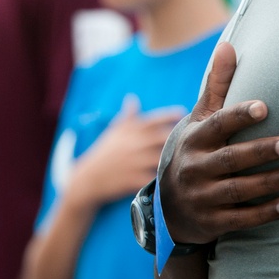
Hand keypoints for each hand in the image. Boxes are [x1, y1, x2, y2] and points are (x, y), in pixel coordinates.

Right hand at [69, 95, 184, 207]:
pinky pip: (152, 178)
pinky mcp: (132, 180)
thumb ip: (127, 116)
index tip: (182, 111)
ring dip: (170, 156)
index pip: (150, 119)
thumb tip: (132, 98)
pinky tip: (172, 177)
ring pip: (158, 158)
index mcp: (128, 132)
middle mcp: (131, 145)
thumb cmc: (104, 152)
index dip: (167, 114)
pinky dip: (161, 178)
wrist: (88, 178)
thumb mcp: (114, 132)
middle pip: (159, 137)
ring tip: (185, 155)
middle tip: (190, 133)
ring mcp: (132, 163)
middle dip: (174, 134)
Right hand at [158, 41, 278, 244]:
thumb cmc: (197, 150)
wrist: (171, 205)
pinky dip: (263, 213)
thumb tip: (228, 45)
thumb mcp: (201, 119)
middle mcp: (195, 167)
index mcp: (195, 138)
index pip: (218, 124)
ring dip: (267, 183)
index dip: (240, 115)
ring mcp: (201, 197)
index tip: (265, 107)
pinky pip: (239, 219)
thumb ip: (217, 85)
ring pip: (237, 190)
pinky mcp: (211, 222)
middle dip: (261, 151)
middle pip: (231, 158)